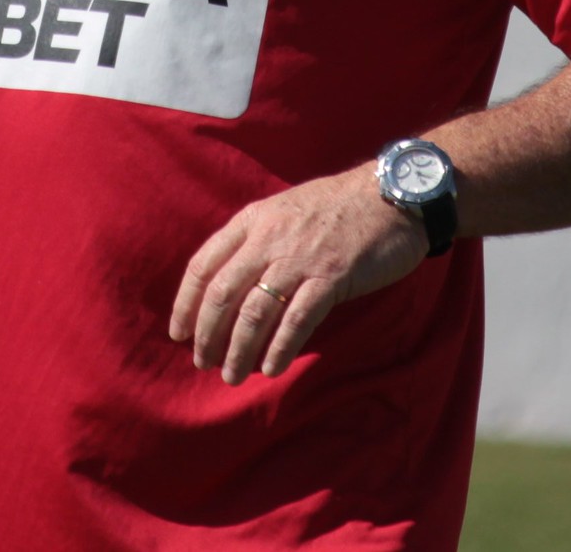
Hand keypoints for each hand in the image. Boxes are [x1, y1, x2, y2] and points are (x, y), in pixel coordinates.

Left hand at [169, 166, 426, 385]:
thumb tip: (231, 288)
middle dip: (207, 334)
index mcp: (252, 220)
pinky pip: (296, 320)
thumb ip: (257, 241)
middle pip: (222, 293)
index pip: (203, 264)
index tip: (178, 332)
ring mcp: (300, 258)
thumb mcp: (285, 211)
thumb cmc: (338, 207)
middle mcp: (269, 238)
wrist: (392, 196)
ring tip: (233, 374)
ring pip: (254, 312)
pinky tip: (272, 368)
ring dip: (239, 350)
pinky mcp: (331, 277)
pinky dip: (279, 348)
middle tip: (203, 362)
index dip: (186, 303)